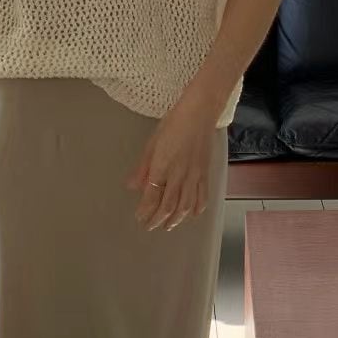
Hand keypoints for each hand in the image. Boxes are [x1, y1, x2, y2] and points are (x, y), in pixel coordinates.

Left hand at [126, 93, 218, 231]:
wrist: (200, 111)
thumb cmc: (174, 123)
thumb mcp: (152, 143)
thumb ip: (142, 168)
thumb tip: (131, 186)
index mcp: (162, 166)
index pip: (152, 196)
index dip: (145, 211)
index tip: (139, 217)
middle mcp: (179, 175)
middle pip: (168, 206)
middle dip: (158, 219)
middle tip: (150, 226)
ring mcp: (194, 176)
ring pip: (185, 206)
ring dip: (175, 219)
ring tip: (168, 225)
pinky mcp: (205, 173)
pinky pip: (202, 196)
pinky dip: (196, 209)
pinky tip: (191, 215)